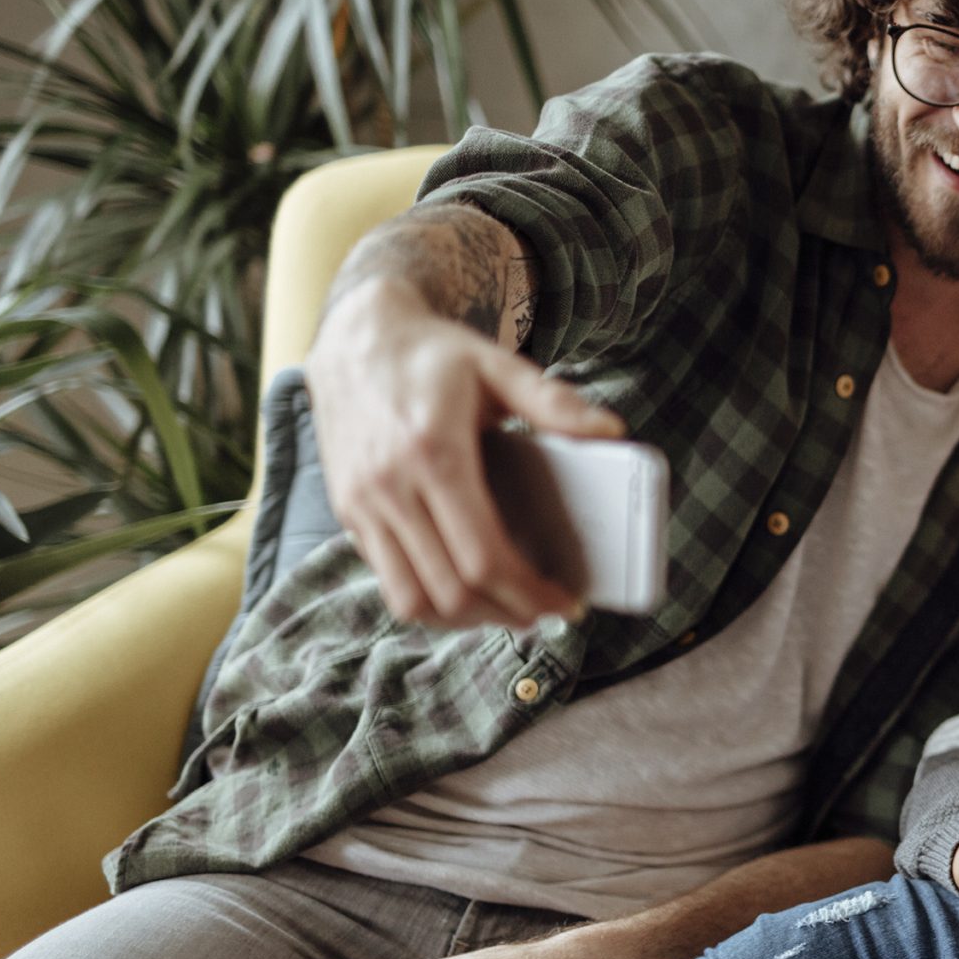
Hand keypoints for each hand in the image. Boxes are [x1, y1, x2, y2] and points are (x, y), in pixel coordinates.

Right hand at [306, 277, 622, 629]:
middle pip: (452, 589)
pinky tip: (466, 592)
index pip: (484, 556)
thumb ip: (554, 402)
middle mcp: (389, 487)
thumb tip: (612, 431)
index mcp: (433, 454)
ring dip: (465, 620)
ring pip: (412, 600)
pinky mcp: (346, 512)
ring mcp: (360, 505)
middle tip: (545, 613)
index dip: (529, 592)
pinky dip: (429, 601)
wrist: (355, 338)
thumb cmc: (434, 354)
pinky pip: (388, 581)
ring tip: (507, 611)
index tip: (564, 603)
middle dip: (507, 613)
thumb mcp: (498, 365)